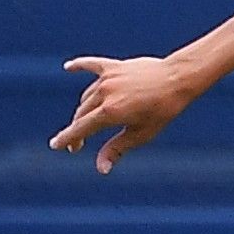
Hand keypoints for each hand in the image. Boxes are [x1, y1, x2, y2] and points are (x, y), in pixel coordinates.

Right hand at [49, 55, 198, 172]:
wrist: (178, 79)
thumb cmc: (163, 110)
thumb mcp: (142, 134)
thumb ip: (118, 149)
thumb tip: (101, 169)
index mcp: (110, 112)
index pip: (81, 128)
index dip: (67, 138)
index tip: (56, 146)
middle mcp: (104, 94)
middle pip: (82, 114)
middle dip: (77, 130)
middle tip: (78, 145)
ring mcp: (107, 79)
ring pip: (87, 96)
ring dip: (84, 109)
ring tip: (85, 121)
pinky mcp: (114, 67)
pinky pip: (91, 65)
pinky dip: (79, 66)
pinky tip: (68, 67)